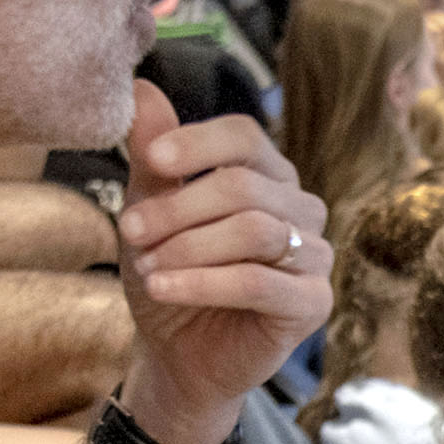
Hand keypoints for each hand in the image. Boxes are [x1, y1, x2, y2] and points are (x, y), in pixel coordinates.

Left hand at [114, 82, 331, 443]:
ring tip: (145, 268)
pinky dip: (204, 283)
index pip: (245, 137)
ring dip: (188, 247)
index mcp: (269, 177)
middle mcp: (301, 210)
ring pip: (254, 231)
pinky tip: (163, 288)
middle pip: (243, 186)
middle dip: (177, 209)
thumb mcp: (150, 215)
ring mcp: (314, 256)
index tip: (150, 161)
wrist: (179, 356)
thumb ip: (154, 161)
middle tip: (129, 231)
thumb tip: (142, 86)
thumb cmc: (172, 277)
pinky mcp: (313, 304)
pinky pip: (260, 283)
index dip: (197, 143)